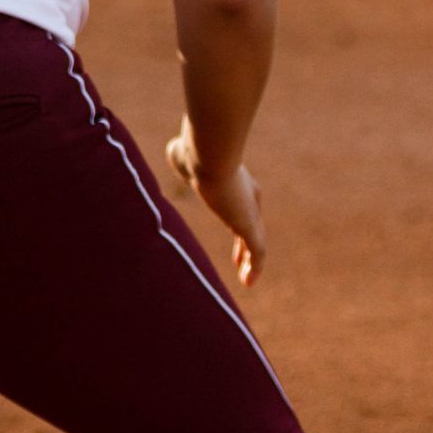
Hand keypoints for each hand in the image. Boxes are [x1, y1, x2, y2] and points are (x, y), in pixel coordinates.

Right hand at [165, 119, 265, 287]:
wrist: (207, 157)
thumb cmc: (194, 154)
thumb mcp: (185, 155)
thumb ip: (182, 155)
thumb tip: (175, 150)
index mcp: (234, 181)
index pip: (240, 206)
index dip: (236, 224)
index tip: (231, 237)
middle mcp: (245, 195)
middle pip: (249, 224)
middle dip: (244, 244)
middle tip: (241, 262)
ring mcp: (249, 211)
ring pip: (255, 240)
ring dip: (250, 260)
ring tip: (247, 279)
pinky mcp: (249, 226)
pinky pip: (258, 252)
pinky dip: (255, 268)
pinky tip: (248, 282)